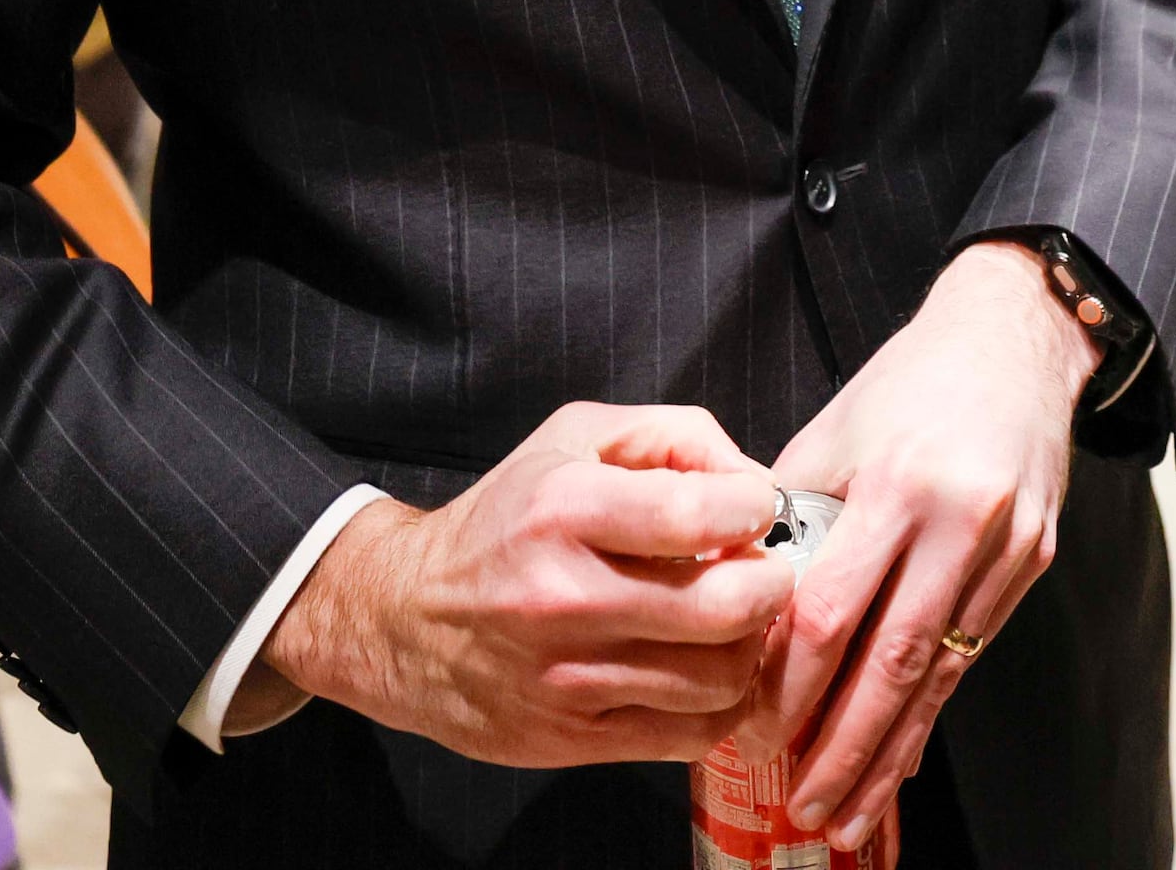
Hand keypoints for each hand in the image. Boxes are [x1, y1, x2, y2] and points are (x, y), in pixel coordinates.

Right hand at [245, 402, 790, 765]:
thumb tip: (754, 482)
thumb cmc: (505, 521)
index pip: (706, 513)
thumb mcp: (575, 438)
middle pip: (729, 607)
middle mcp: (564, 598)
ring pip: (720, 679)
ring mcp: (568, 678)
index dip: (756, 508)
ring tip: (731, 619)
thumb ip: (675, 436)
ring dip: (749, 646)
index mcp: (564, 510)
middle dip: (771, 582)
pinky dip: (719, 703)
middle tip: (763, 569)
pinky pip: (689, 734)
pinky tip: (703, 667)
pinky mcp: (572, 738)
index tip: (752, 510)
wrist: (404, 620)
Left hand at [762, 242, 1096, 844]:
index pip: (835, 611)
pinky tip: (903, 750)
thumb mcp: (834, 434)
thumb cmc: (909, 382)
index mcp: (901, 484)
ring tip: (852, 810)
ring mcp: (1008, 546)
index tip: (760, 733)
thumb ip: (795, 522)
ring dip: (893, 749)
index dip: (795, 684)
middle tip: (806, 810)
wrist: (1013, 338)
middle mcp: (962, 521)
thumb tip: (747, 610)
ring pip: (943, 672)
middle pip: (895, 662)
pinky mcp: (1034, 559)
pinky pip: (973, 650)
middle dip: (845, 748)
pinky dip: (932, 706)